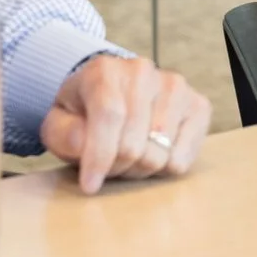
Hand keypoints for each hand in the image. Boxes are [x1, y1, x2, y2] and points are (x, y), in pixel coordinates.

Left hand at [40, 54, 213, 193]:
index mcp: (105, 71)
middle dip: (116, 167)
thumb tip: (83, 141)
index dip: (99, 156)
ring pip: (160, 153)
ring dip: (140, 169)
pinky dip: (165, 167)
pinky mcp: (197, 105)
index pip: (109, 116)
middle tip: (107, 166)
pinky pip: (183, 157)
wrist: (113, 95)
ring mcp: (175, 87)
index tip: (89, 184)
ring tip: (128, 159)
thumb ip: (63, 134)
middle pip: (134, 143)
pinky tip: (152, 153)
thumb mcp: (58, 124)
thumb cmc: (84, 115)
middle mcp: (143, 72)